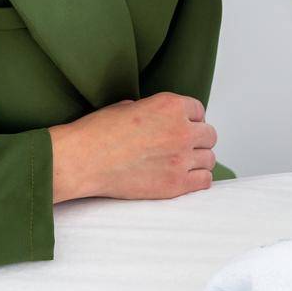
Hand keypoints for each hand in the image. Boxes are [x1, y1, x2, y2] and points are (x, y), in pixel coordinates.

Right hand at [49, 91, 216, 201]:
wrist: (82, 160)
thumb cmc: (98, 132)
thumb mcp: (129, 106)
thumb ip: (154, 111)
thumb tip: (161, 120)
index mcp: (170, 105)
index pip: (199, 110)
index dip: (190, 119)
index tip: (183, 126)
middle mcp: (181, 130)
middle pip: (209, 135)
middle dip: (197, 139)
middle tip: (182, 146)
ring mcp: (180, 159)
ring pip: (209, 158)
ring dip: (198, 160)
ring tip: (183, 163)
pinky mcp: (175, 184)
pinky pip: (204, 180)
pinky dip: (199, 179)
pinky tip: (187, 177)